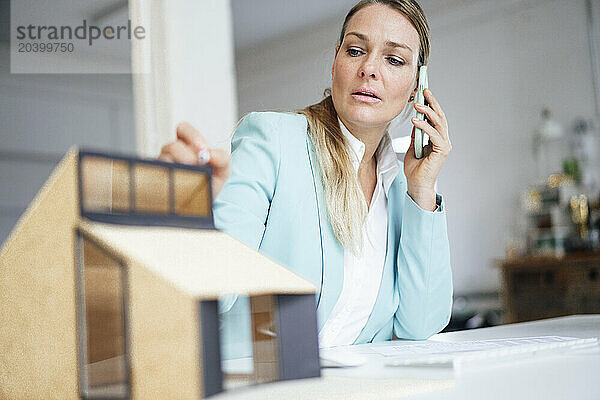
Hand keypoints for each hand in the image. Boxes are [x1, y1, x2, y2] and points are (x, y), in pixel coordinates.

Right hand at [159, 122, 230, 197]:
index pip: (183, 130)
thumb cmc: (209, 184)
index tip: (203, 149)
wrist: (204, 205)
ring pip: (164, 159)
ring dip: (180, 167)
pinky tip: (180, 184)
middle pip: (173, 145)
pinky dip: (170, 178)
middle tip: (197, 164)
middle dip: (187, 154)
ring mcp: (163, 167)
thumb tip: (211, 155)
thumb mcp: (222, 170)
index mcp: (187, 147)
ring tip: (190, 177)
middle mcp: (172, 154)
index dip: (192, 136)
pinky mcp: (158, 181)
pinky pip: (158, 175)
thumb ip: (222, 158)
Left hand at [404, 88, 451, 210]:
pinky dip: (424, 127)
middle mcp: (443, 140)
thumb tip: (415, 119)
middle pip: (440, 117)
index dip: (431, 104)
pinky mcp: (441, 151)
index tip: (424, 93)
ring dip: (428, 112)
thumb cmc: (415, 168)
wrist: (416, 184)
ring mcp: (444, 145)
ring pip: (439, 123)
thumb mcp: (412, 145)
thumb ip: (415, 133)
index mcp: (437, 138)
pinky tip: (415, 121)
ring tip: (417, 104)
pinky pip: (434, 135)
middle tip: (424, 91)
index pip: (436, 117)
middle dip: (432, 103)